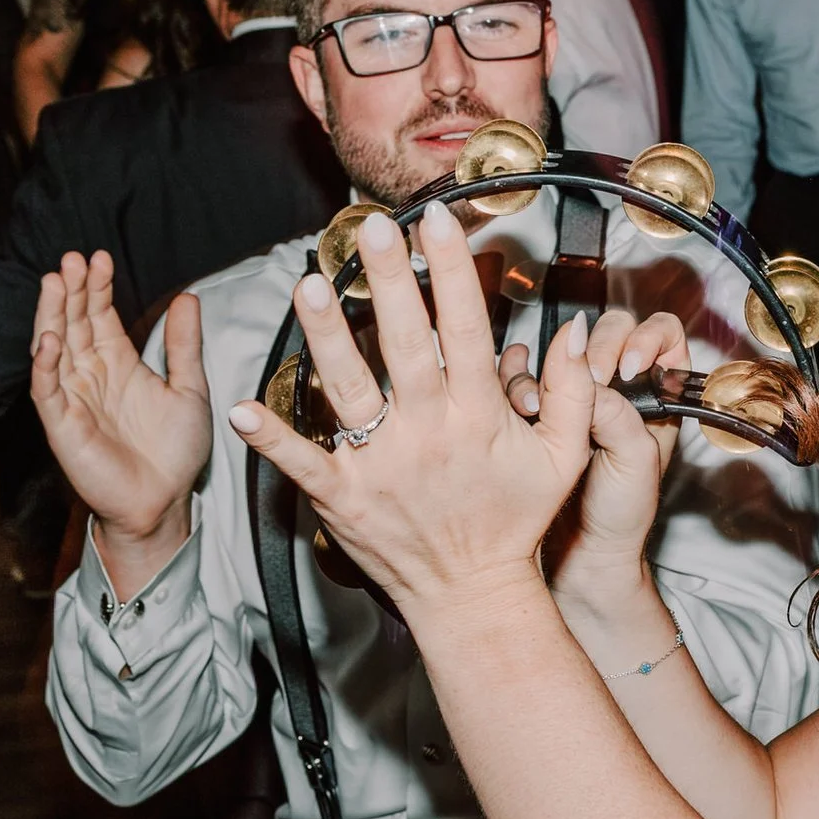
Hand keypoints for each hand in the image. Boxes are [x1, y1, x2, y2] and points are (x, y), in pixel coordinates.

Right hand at [30, 250, 211, 571]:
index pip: (99, 316)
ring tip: (56, 282)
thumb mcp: (188, 388)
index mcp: (117, 363)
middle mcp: (90, 375)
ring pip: (55, 349)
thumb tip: (188, 296)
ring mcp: (73, 398)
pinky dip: (44, 365)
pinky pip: (48, 391)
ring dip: (53, 316)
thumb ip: (183, 344)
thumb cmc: (174, 451)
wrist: (165, 501)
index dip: (97, 287)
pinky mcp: (63, 426)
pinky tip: (48, 339)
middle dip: (72, 291)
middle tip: (73, 258)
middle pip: (74, 324)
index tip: (99, 257)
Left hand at [227, 202, 594, 605]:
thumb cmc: (516, 523)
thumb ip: (574, 394)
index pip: (465, 329)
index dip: (452, 272)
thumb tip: (573, 333)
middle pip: (406, 345)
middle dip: (391, 282)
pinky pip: (304, 464)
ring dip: (329, 338)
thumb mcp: (563, 458)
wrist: (474, 596)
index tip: (437, 222)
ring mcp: (383, 465)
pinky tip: (243, 409)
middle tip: (372, 228)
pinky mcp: (345, 499)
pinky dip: (273, 440)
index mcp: (478, 416)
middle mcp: (429, 433)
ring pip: (351, 390)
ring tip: (311, 286)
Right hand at [500, 307, 688, 584]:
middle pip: (609, 331)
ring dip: (550, 368)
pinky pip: (527, 374)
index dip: (645, 340)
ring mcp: (579, 396)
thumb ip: (619, 413)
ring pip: (564, 350)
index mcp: (658, 394)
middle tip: (585, 385)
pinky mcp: (542, 409)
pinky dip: (519, 379)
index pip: (661, 335)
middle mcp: (621, 388)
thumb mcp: (636, 460)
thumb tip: (588, 377)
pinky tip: (519, 403)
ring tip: (540, 403)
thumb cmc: (621, 514)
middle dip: (593, 352)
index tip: (627, 369)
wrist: (582, 554)